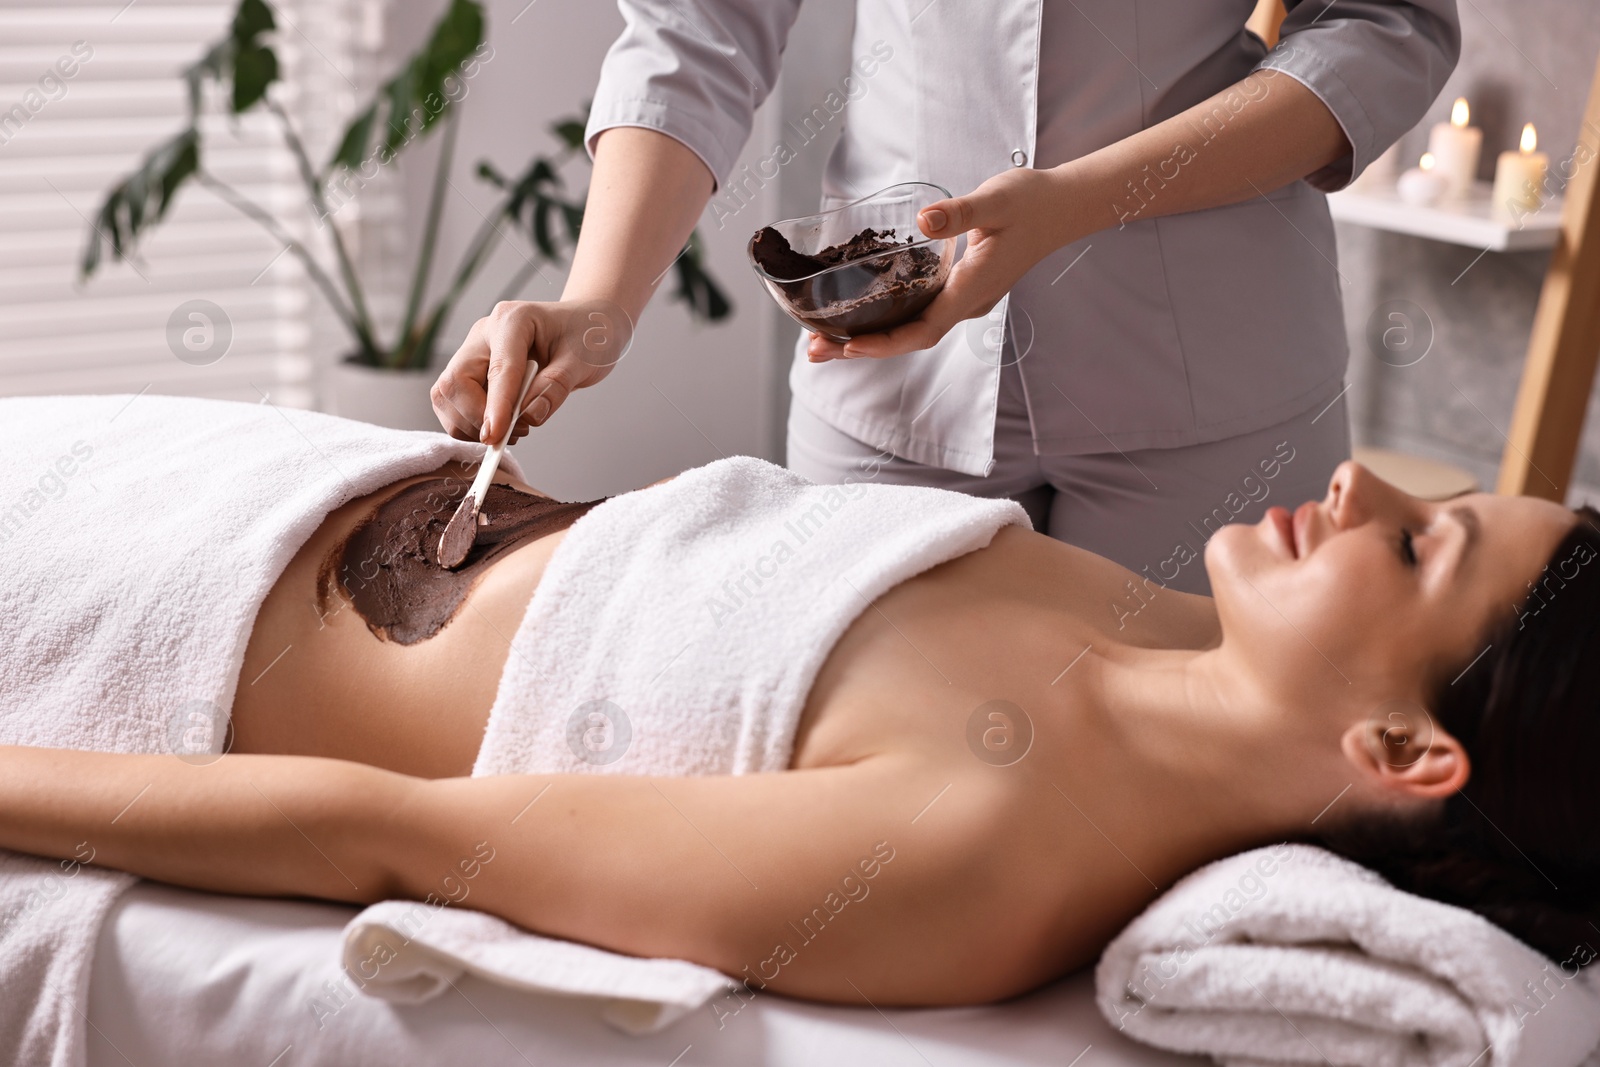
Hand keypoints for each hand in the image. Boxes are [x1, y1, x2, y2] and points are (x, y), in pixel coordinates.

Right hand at [432, 298, 634, 443]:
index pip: (498, 369)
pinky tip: (502, 425)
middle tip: (513, 433)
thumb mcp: (583, 362)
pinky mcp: (471, 371)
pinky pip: (453, 405)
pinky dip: (470, 424)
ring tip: (513, 429)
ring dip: (472, 424)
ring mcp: (474, 352)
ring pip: (446, 396)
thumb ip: (556, 387)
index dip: (496, 406)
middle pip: (455, 382)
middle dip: (476, 418)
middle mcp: (484, 334)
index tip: (495, 436)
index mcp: (513, 320)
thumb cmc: (586, 337)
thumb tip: (529, 416)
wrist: (585, 326)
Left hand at [807, 166, 1079, 361]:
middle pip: (909, 338)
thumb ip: (960, 212)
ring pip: (912, 329)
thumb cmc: (1030, 201)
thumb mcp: (995, 200)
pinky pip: (919, 314)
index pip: (924, 330)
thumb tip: (924, 221)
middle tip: (814, 350)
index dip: (885, 343)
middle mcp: (968, 303)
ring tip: (824, 339)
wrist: (1062, 207)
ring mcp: (966, 300)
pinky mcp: (962, 290)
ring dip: (870, 337)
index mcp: (973, 289)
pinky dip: (887, 320)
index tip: (848, 346)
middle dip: (861, 348)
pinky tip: (861, 313)